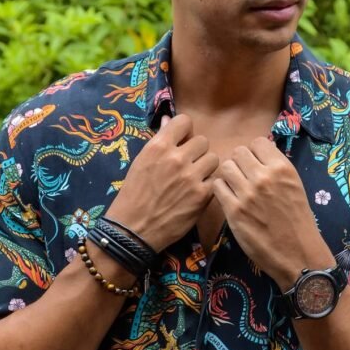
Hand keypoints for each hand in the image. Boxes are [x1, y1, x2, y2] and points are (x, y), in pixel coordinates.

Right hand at [108, 114, 218, 251]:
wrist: (134, 229)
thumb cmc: (134, 194)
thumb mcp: (141, 162)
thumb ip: (159, 141)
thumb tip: (168, 120)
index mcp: (158, 147)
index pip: (184, 121)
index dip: (184, 131)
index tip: (181, 142)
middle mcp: (176, 158)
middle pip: (203, 141)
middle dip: (197, 152)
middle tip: (188, 164)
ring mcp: (191, 177)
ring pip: (214, 159)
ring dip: (206, 167)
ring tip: (195, 178)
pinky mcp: (202, 196)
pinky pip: (216, 180)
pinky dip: (208, 185)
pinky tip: (197, 192)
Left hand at [212, 138, 332, 287]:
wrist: (297, 253)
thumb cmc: (298, 220)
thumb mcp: (295, 186)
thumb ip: (276, 169)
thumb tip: (260, 153)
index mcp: (282, 169)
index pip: (258, 142)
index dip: (255, 153)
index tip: (256, 164)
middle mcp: (264, 177)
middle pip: (238, 152)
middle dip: (239, 162)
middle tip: (243, 176)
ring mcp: (247, 194)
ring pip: (225, 166)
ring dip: (228, 174)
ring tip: (235, 186)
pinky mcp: (233, 211)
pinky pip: (217, 186)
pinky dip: (221, 189)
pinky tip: (229, 198)